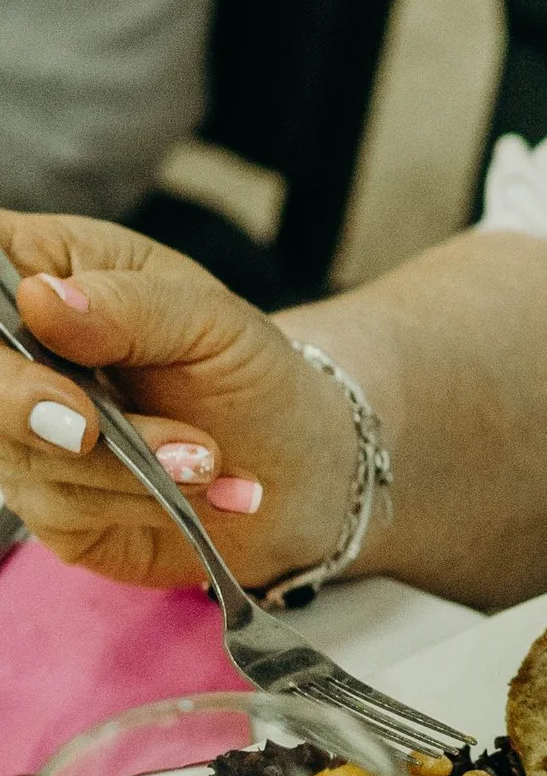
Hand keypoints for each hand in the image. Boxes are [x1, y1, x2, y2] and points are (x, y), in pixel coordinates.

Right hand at [0, 211, 355, 590]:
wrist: (291, 466)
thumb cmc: (242, 365)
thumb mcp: (208, 316)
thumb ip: (128, 305)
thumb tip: (40, 297)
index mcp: (42, 268)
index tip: (28, 311)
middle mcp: (15, 351)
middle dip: (20, 403)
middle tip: (87, 427)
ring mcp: (18, 432)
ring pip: (18, 449)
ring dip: (122, 462)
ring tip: (208, 457)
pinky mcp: (45, 505)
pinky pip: (62, 507)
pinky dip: (140, 498)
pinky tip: (207, 489)